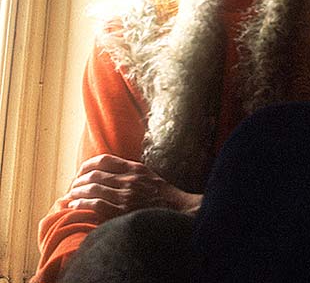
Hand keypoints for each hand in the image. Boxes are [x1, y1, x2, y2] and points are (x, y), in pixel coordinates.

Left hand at [63, 154, 202, 218]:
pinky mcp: (121, 211)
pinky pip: (95, 205)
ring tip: (70, 197)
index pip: (103, 161)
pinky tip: (73, 206)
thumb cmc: (162, 194)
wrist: (176, 210)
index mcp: (135, 168)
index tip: (79, 172)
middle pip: (94, 175)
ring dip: (76, 193)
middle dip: (78, 181)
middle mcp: (129, 180)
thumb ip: (130, 170)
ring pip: (92, 189)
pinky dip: (80, 204)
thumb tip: (108, 170)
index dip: (86, 165)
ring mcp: (125, 196)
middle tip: (72, 187)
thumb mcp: (148, 175)